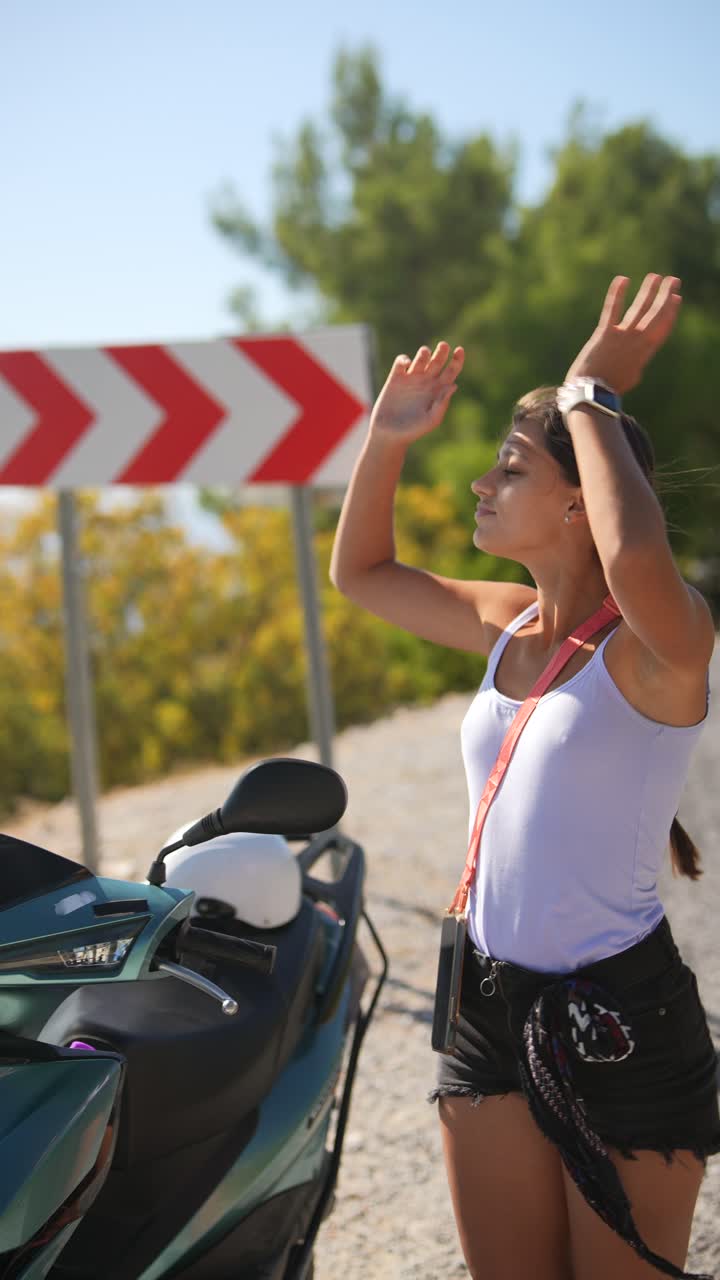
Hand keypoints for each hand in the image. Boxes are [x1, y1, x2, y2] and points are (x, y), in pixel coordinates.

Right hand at [369, 342, 464, 444]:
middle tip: (443, 346)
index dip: (457, 359)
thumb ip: (442, 403)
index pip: (452, 370)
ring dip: (424, 352)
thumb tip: (454, 385)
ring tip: (425, 354)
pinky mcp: (395, 379)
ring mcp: (411, 379)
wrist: (390, 435)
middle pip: (438, 359)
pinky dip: (404, 359)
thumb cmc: (414, 431)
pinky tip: (406, 364)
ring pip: (421, 357)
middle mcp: (427, 382)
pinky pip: (401, 362)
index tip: (459, 350)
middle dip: (442, 350)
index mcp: (439, 390)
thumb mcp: (432, 420)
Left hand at [564, 274, 681, 394]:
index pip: (663, 327)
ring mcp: (622, 337)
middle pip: (656, 314)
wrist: (592, 395)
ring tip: (655, 276)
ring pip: (639, 308)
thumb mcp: (630, 377)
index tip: (676, 298)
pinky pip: (612, 309)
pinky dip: (617, 293)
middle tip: (673, 280)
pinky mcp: (604, 334)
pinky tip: (623, 279)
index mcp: (645, 353)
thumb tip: (638, 359)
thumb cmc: (609, 389)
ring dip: (648, 291)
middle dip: (665, 295)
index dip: (671, 311)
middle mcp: (638, 342)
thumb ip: (636, 363)